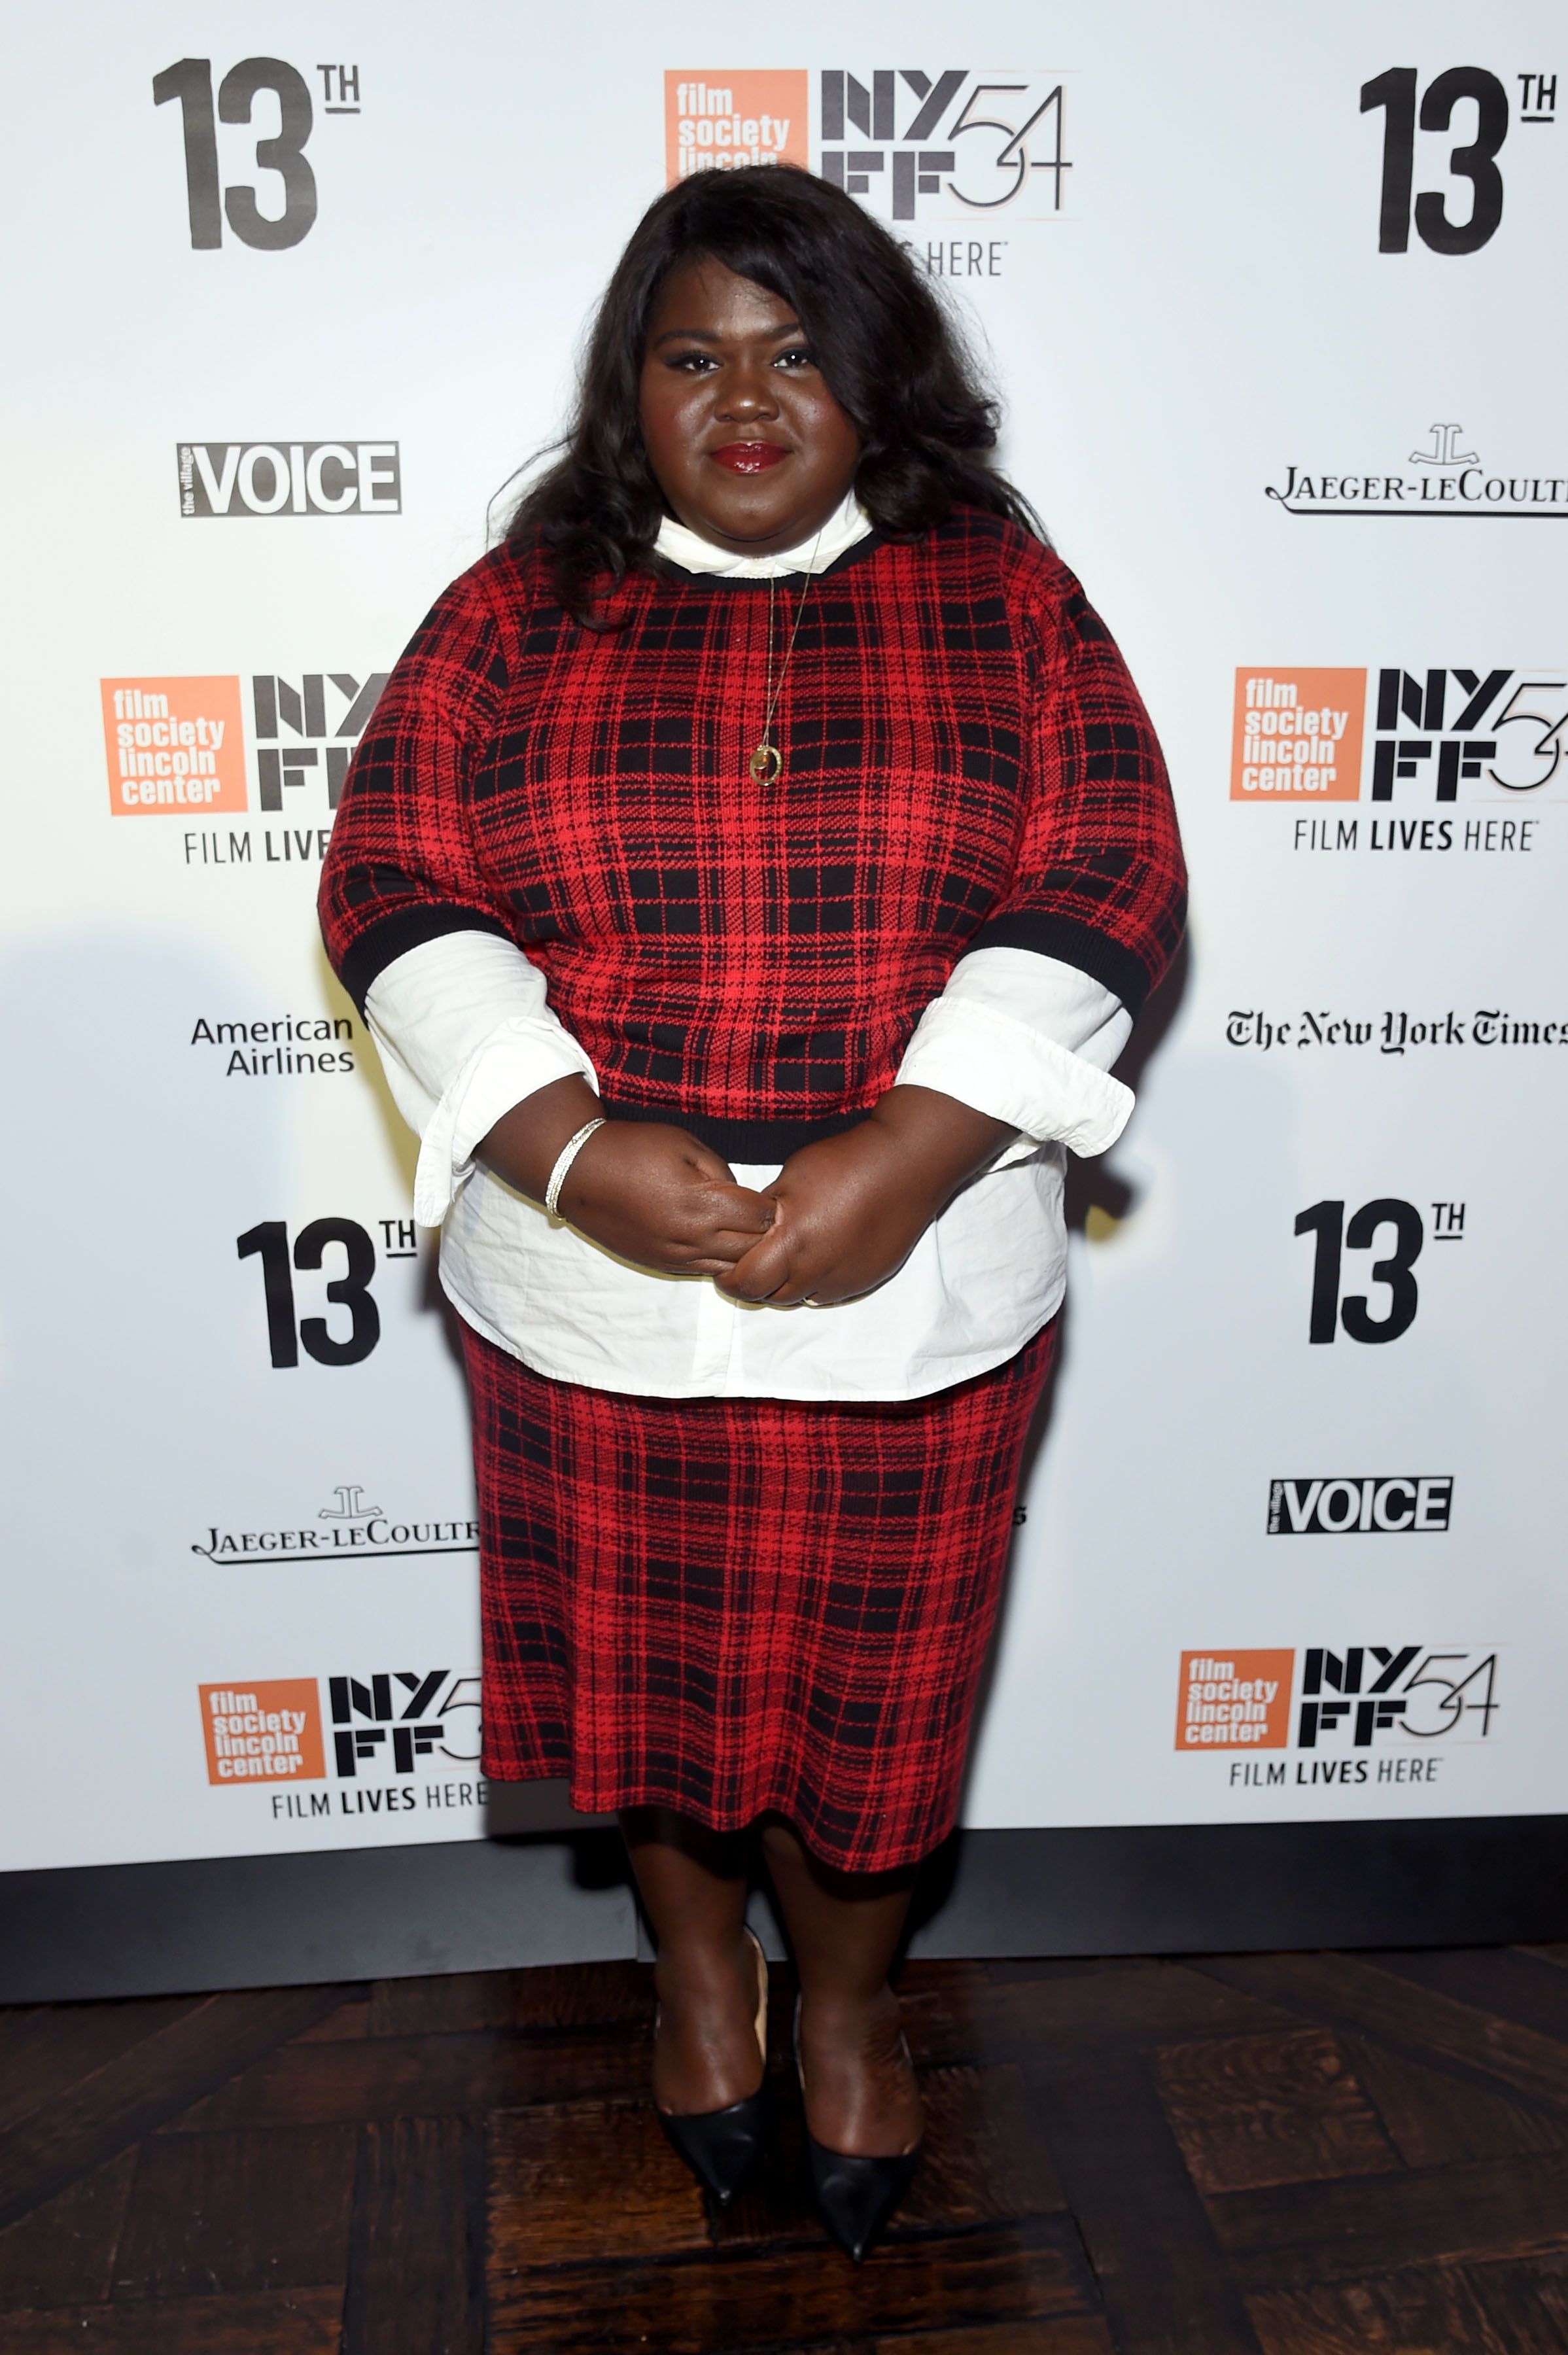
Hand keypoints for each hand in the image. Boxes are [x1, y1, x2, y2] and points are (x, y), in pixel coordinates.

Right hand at [561, 1120, 775, 1275]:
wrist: (578, 1173)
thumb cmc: (632, 1150)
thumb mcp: (685, 1144)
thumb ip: (722, 1170)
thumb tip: (742, 1194)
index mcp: (701, 1203)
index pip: (760, 1217)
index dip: (771, 1205)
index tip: (770, 1195)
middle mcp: (692, 1238)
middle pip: (752, 1248)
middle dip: (764, 1232)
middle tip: (763, 1215)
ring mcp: (676, 1256)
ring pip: (731, 1267)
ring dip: (744, 1251)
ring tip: (743, 1230)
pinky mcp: (661, 1265)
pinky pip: (705, 1271)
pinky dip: (720, 1259)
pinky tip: (718, 1241)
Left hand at [718, 1085, 1014, 1306]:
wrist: (904, 1165)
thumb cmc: (845, 1162)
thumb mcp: (790, 1177)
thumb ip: (766, 1212)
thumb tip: (747, 1229)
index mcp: (792, 1241)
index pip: (746, 1282)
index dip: (729, 1279)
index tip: (723, 1269)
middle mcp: (816, 1268)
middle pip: (769, 1297)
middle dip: (754, 1285)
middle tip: (750, 1265)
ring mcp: (843, 1278)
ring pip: (799, 1299)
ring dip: (785, 1286)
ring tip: (784, 1260)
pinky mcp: (864, 1279)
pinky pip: (828, 1294)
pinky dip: (814, 1283)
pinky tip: (817, 1257)